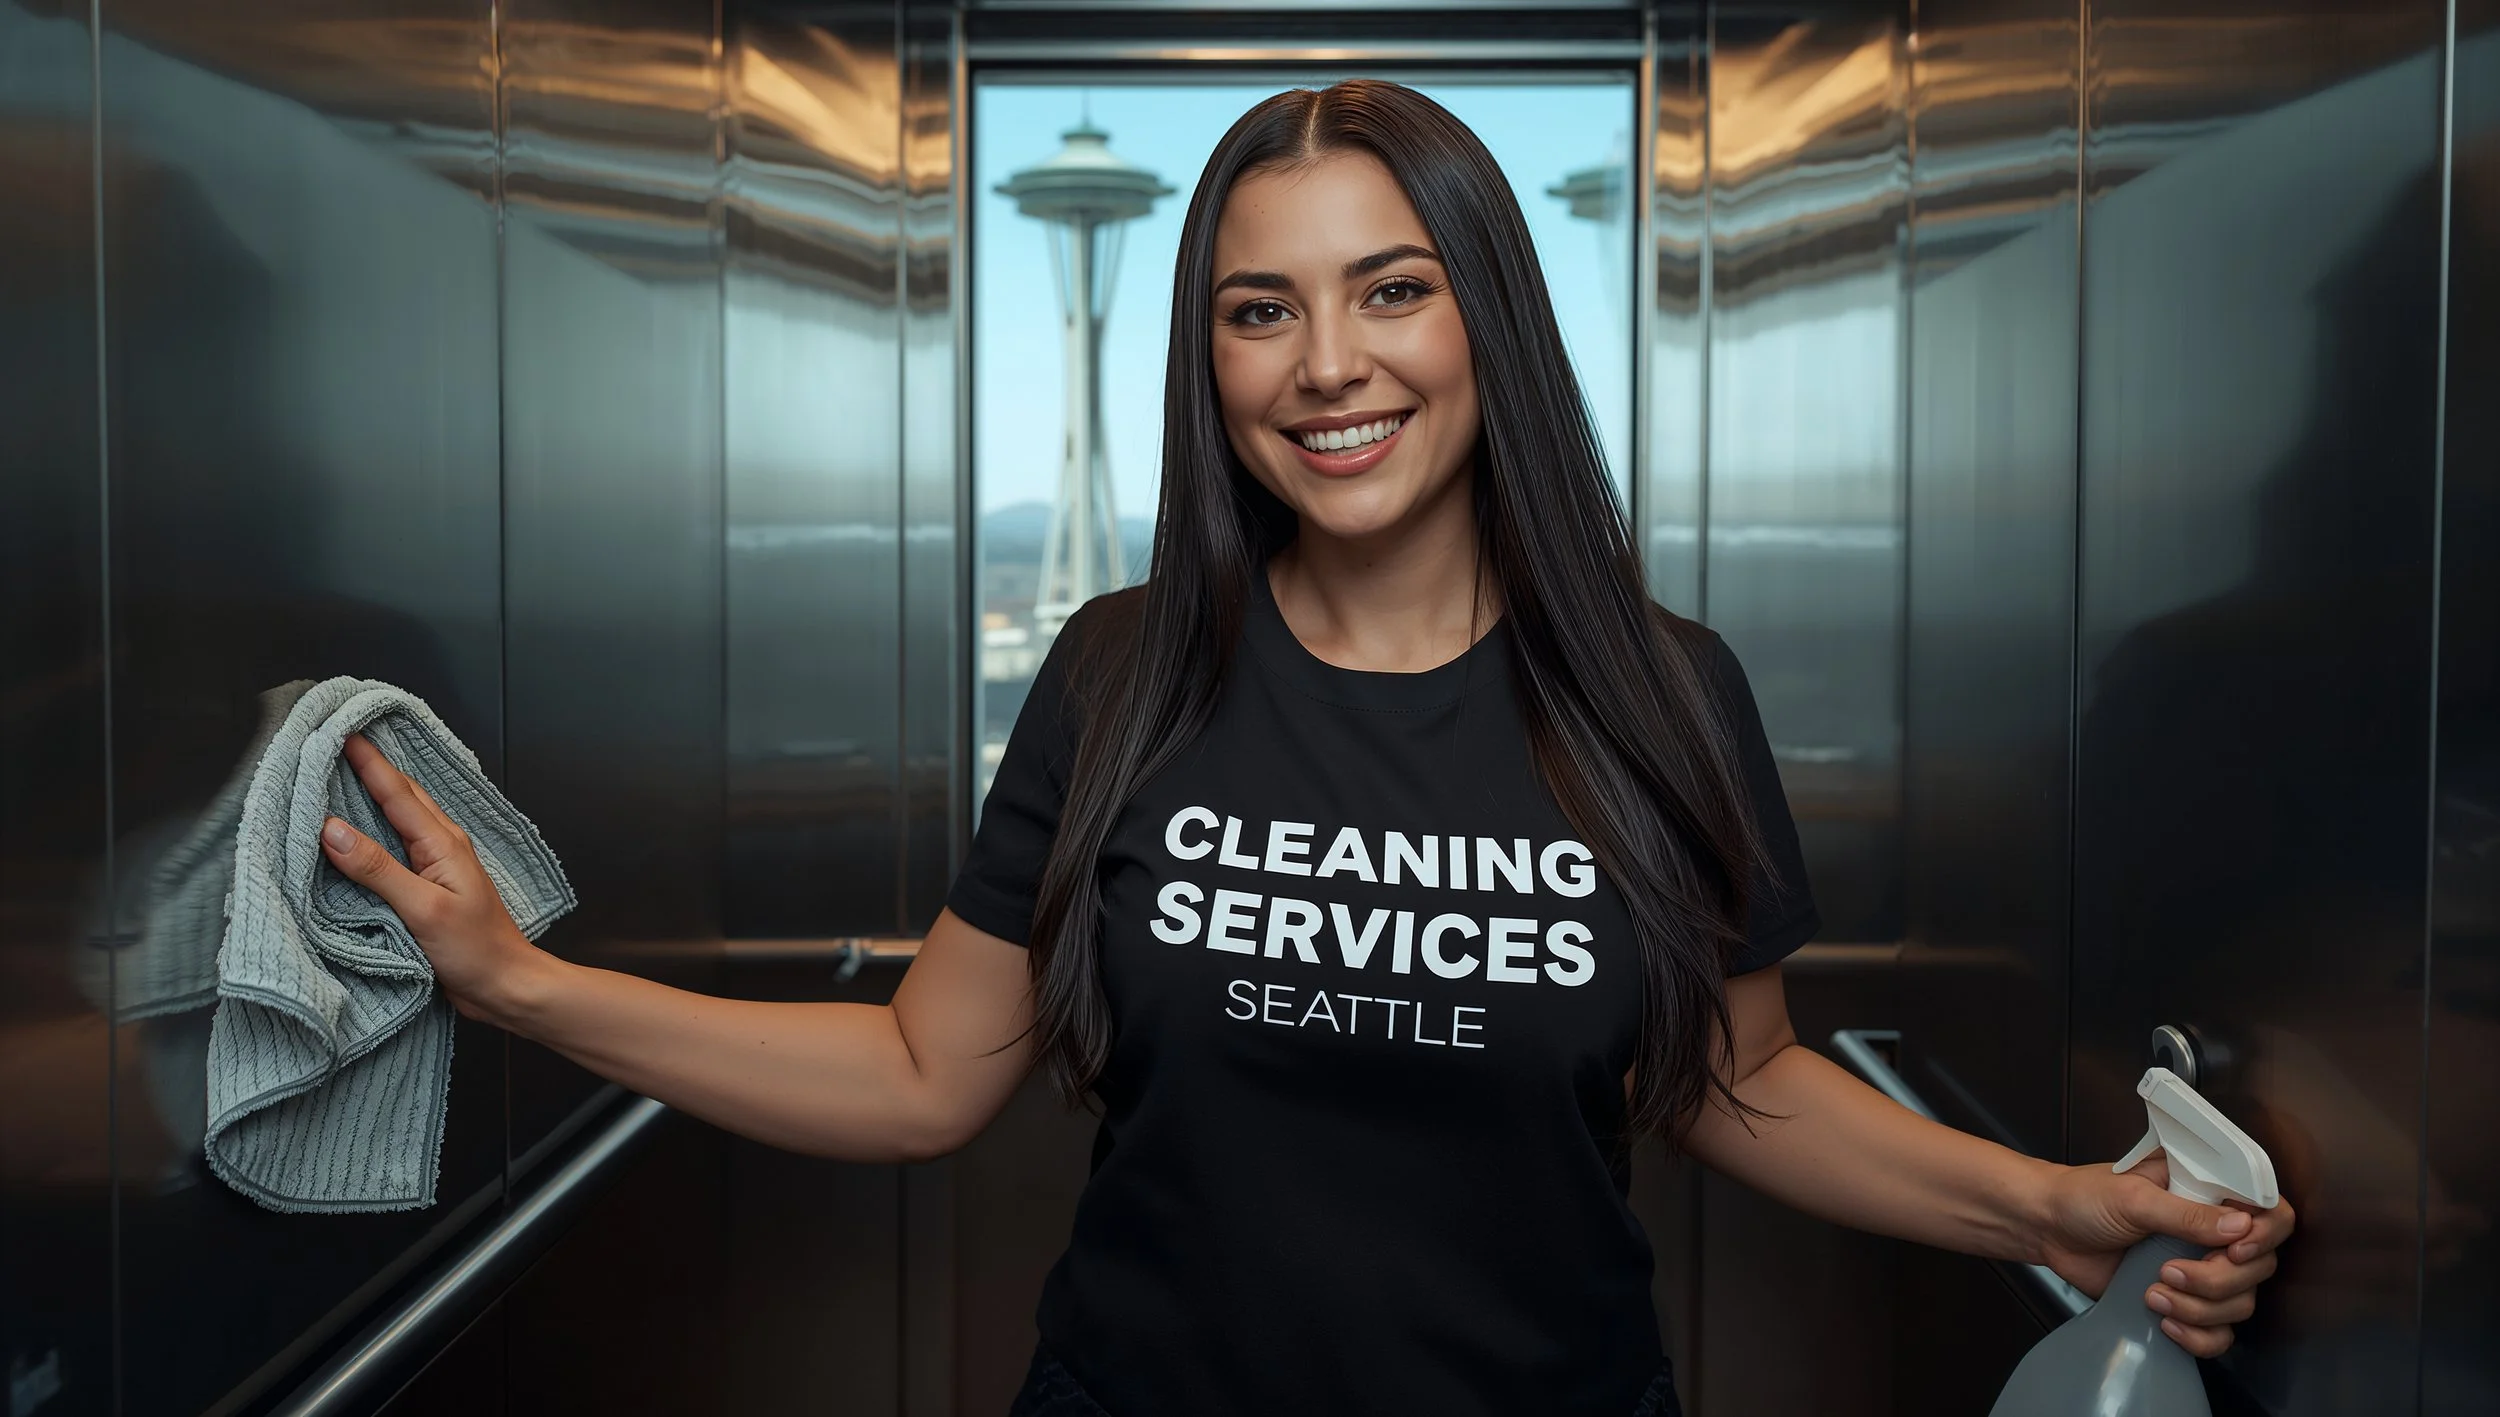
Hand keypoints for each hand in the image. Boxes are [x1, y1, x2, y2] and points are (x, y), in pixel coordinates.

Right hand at [320, 734, 556, 1024]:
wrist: (508, 987)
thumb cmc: (476, 951)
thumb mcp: (423, 909)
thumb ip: (377, 869)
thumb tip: (332, 828)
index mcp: (443, 843)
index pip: (397, 791)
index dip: (368, 760)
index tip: (341, 729)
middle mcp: (440, 846)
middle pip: (400, 796)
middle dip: (368, 767)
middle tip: (334, 743)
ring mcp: (436, 866)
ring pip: (398, 819)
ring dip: (371, 796)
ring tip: (339, 776)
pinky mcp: (429, 888)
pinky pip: (395, 849)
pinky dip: (373, 833)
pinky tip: (358, 834)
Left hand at [2032, 1153, 2296, 1356]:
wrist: (2048, 1226)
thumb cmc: (2084, 1198)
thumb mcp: (2132, 1196)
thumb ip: (2186, 1214)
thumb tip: (2240, 1228)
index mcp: (2210, 1193)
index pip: (2271, 1213)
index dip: (2265, 1236)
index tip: (2233, 1250)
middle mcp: (2215, 1232)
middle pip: (2260, 1267)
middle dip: (2217, 1279)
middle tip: (2169, 1271)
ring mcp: (2202, 1268)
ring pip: (2241, 1303)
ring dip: (2200, 1307)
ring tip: (2153, 1292)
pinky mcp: (2185, 1301)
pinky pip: (2217, 1333)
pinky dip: (2198, 1336)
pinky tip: (2166, 1322)